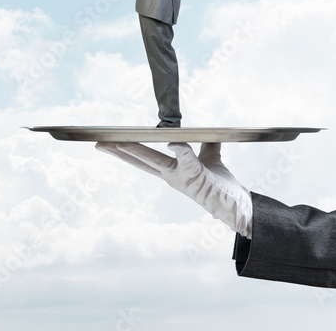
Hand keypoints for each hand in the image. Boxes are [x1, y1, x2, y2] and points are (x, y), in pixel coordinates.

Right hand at [96, 142, 252, 237]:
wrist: (235, 204)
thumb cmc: (220, 184)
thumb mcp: (210, 159)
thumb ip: (206, 145)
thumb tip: (209, 131)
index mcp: (170, 170)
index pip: (144, 158)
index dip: (127, 150)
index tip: (111, 141)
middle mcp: (171, 175)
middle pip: (140, 161)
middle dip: (119, 152)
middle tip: (100, 143)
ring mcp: (181, 177)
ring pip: (156, 161)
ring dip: (138, 152)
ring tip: (120, 144)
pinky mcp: (196, 177)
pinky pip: (188, 160)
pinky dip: (181, 150)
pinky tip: (173, 142)